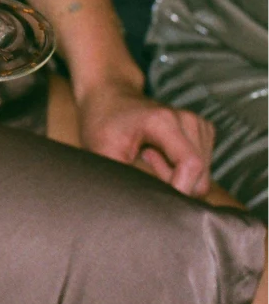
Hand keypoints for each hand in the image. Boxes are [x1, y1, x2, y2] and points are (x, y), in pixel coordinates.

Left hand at [76, 80, 214, 197]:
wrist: (107, 95)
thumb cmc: (101, 123)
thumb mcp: (101, 152)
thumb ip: (122, 179)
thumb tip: (136, 209)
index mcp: (164, 121)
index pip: (191, 165)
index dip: (179, 190)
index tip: (156, 199)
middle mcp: (188, 120)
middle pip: (200, 176)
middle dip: (174, 184)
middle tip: (142, 164)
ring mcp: (198, 124)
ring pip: (202, 175)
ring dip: (176, 176)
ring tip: (147, 156)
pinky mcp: (202, 131)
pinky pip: (202, 167)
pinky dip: (181, 169)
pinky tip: (159, 154)